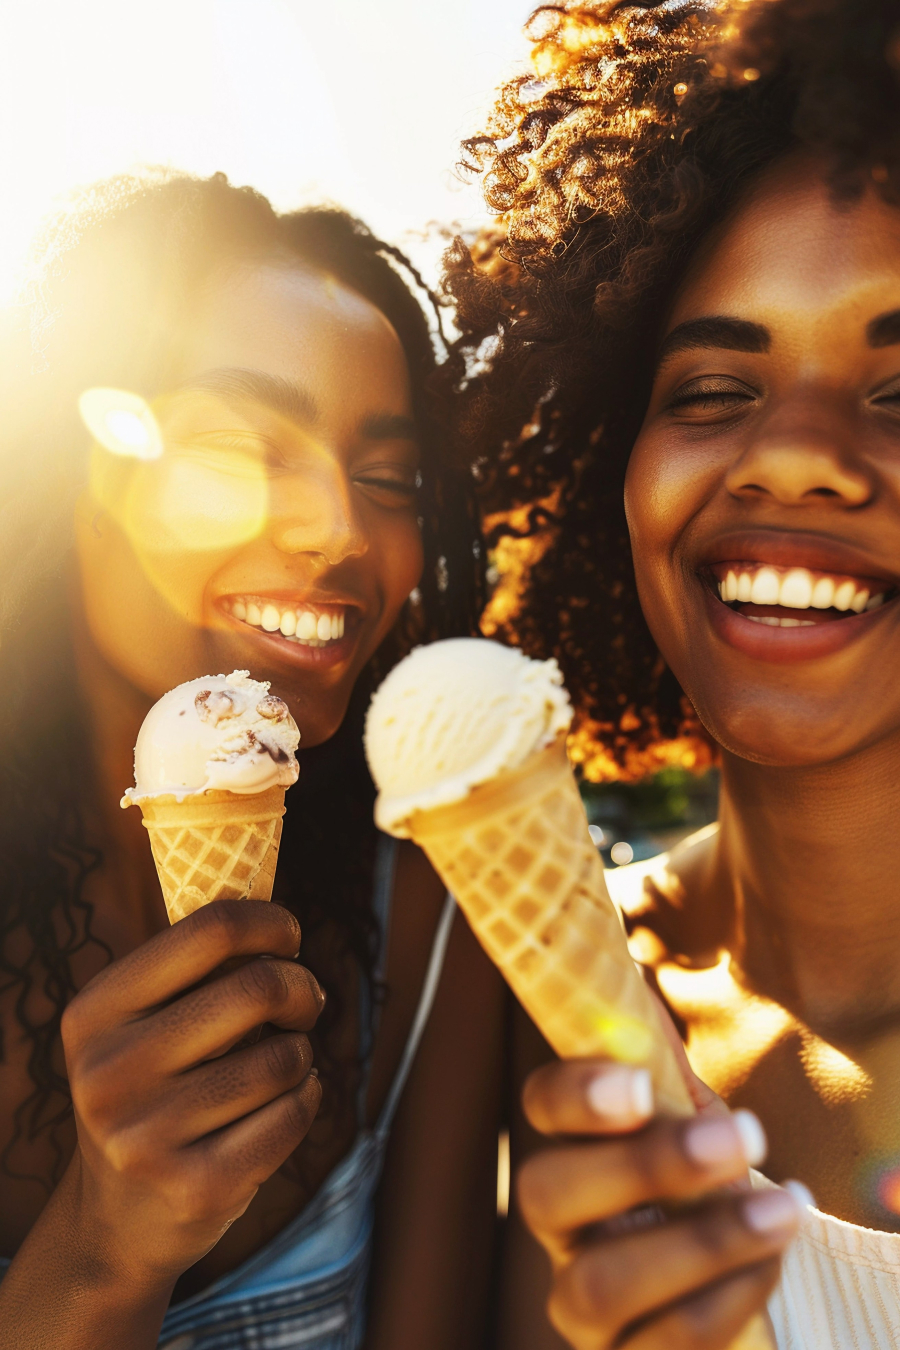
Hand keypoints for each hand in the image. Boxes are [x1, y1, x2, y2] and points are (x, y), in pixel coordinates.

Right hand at [59, 899, 322, 1288]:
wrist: (118, 1224)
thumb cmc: (153, 1091)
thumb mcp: (140, 1025)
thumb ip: (193, 968)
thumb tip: (274, 913)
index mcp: (95, 1012)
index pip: (209, 930)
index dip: (270, 922)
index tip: (290, 938)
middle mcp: (109, 1072)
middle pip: (258, 988)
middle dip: (302, 989)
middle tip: (306, 1002)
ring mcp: (147, 1137)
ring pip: (284, 1057)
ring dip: (301, 1054)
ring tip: (279, 1067)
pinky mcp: (196, 1187)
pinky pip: (294, 1114)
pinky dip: (307, 1100)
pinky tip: (284, 1105)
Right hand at [518, 1059, 803, 1349]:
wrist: (735, 1289)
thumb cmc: (707, 1192)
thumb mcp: (692, 1122)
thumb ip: (664, 1069)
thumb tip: (637, 987)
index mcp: (574, 1147)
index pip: (539, 1107)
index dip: (575, 1094)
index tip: (640, 1087)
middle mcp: (560, 1228)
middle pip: (545, 1193)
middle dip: (642, 1164)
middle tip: (739, 1138)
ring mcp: (582, 1306)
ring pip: (601, 1282)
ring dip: (704, 1240)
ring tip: (784, 1208)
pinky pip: (666, 1341)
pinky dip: (731, 1295)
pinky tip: (774, 1257)